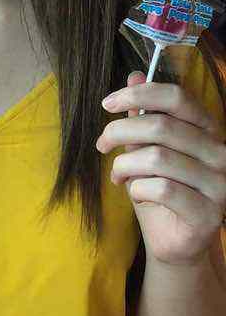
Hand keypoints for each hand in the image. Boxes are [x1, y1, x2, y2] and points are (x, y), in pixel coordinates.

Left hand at [96, 72, 225, 266]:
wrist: (172, 239)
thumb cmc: (158, 186)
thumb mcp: (145, 146)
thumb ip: (143, 113)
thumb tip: (134, 75)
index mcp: (206, 129)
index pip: (176, 97)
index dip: (138, 95)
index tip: (106, 104)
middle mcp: (219, 153)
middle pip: (160, 126)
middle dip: (119, 131)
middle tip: (101, 144)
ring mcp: (219, 184)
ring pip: (157, 158)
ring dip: (124, 165)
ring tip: (117, 174)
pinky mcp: (210, 214)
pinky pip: (163, 188)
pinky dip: (137, 189)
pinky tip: (136, 193)